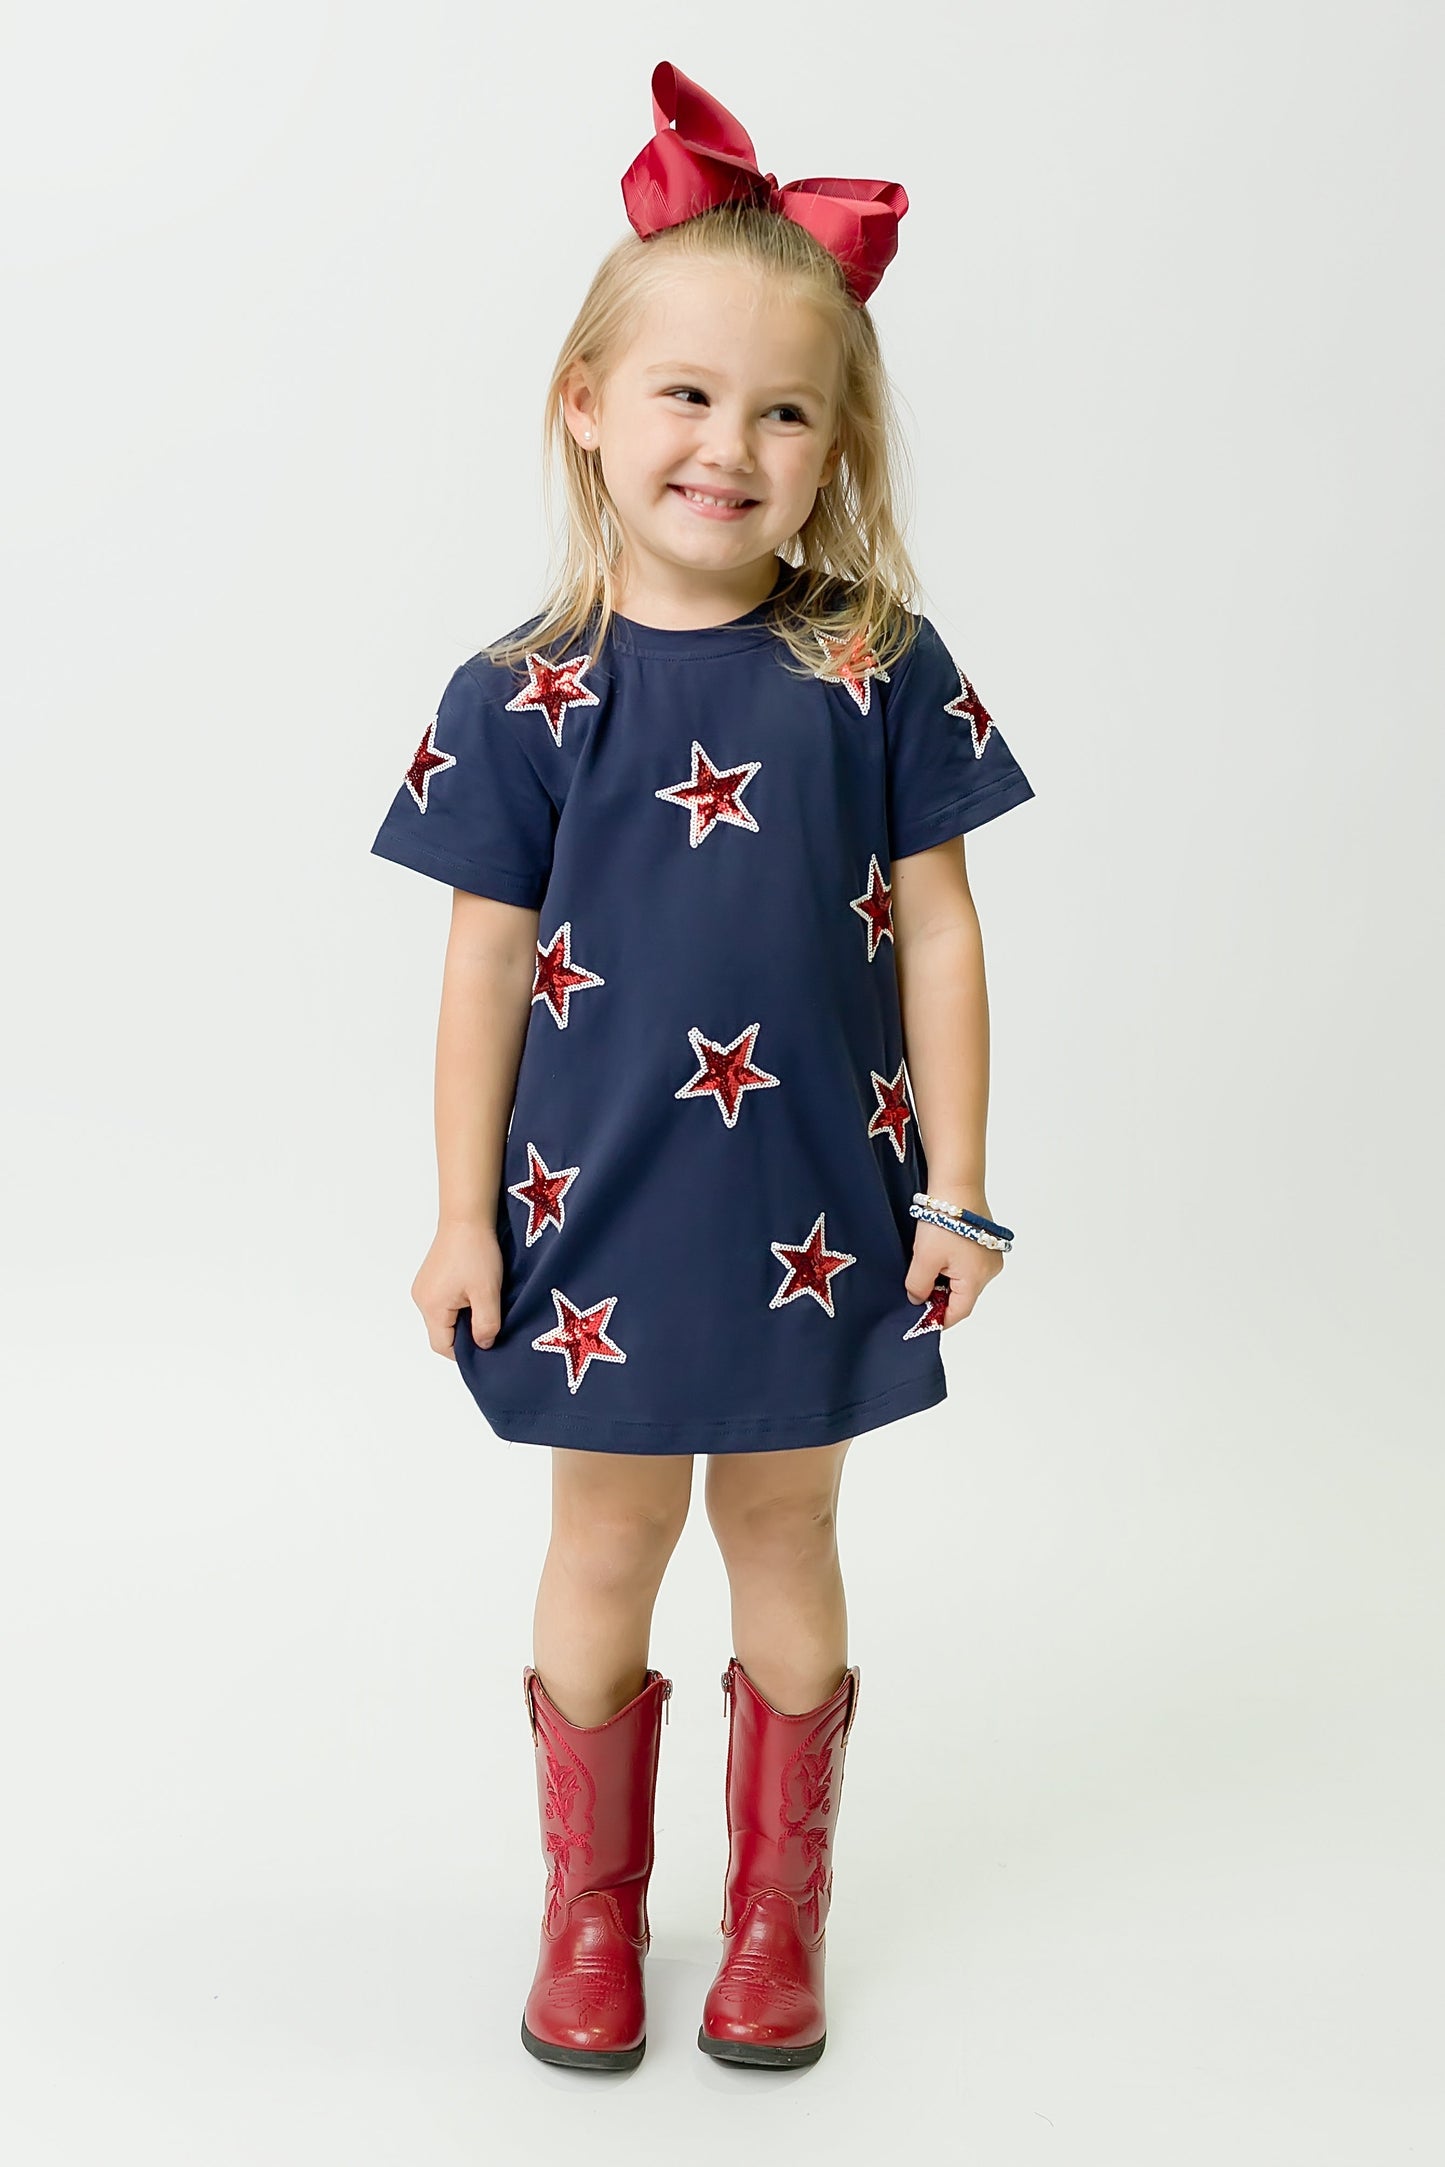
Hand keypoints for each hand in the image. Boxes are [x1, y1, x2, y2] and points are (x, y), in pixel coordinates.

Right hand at [411, 1219, 504, 1359]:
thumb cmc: (476, 1251)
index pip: (442, 1347)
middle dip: (465, 1334)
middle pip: (441, 1333)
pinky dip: (458, 1305)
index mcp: (432, 1307)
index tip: (486, 1343)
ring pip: (443, 1318)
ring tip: (483, 1305)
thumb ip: (486, 1325)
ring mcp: (424, 1287)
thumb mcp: (488, 1293)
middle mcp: (421, 1299)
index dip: (465, 1352)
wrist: (467, 1217)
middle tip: (489, 1323)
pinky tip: (475, 1293)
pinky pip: (443, 1303)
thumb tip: (483, 1345)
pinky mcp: (430, 1278)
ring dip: (463, 1318)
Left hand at [903, 1215, 1003, 1327]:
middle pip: (963, 1295)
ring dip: (946, 1278)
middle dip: (940, 1295)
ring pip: (965, 1279)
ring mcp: (991, 1254)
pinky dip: (953, 1264)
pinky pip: (969, 1263)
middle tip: (917, 1288)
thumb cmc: (943, 1221)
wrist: (956, 1184)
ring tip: (927, 1264)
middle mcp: (990, 1269)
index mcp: (977, 1279)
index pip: (959, 1312)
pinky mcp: (987, 1241)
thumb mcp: (924, 1259)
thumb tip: (917, 1299)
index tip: (922, 1319)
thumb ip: (918, 1286)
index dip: (939, 1318)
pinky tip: (938, 1252)